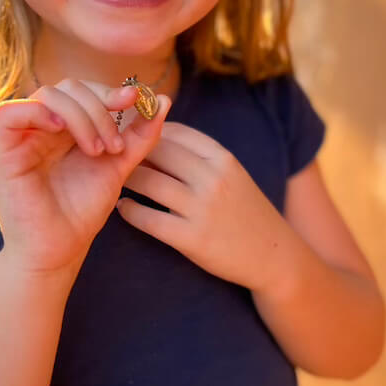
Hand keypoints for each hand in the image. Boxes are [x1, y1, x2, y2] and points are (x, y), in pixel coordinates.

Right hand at [0, 81, 170, 276]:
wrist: (58, 250)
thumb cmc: (82, 210)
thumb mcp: (118, 165)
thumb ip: (140, 135)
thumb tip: (164, 100)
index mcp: (65, 126)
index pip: (86, 89)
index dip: (111, 92)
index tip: (137, 100)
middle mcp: (42, 125)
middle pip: (70, 86)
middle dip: (101, 108)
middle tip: (116, 145)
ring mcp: (21, 134)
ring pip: (48, 95)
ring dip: (81, 116)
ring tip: (97, 151)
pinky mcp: (0, 147)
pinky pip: (11, 111)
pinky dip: (40, 113)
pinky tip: (61, 131)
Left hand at [118, 122, 273, 288]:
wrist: (272, 254)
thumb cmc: (244, 210)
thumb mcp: (231, 173)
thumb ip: (199, 155)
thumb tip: (153, 135)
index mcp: (222, 158)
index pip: (175, 131)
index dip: (147, 132)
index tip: (131, 138)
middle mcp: (213, 178)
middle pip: (157, 151)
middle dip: (130, 152)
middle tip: (112, 157)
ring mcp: (203, 208)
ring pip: (148, 181)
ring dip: (125, 179)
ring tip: (113, 180)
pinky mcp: (193, 238)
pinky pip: (148, 218)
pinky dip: (129, 211)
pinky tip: (123, 208)